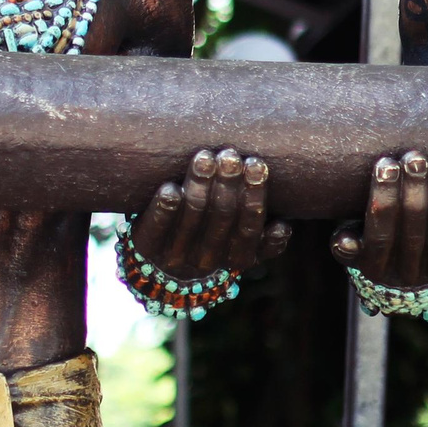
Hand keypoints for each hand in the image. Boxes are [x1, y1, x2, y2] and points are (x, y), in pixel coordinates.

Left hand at [131, 148, 293, 279]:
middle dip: (227, 184)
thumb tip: (283, 226)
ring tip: (205, 156)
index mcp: (234, 260)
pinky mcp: (145, 247)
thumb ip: (260, 238)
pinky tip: (171, 187)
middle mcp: (205, 261)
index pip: (249, 230)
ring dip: (199, 186)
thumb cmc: (210, 241)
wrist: (158, 271)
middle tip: (231, 154)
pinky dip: (165, 208)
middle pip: (220, 219)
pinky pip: (156, 227)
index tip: (256, 163)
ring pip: (190, 218)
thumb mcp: (237, 246)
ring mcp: (174, 255)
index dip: (254, 197)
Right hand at [331, 150, 427, 289]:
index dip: (383, 198)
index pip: (379, 235)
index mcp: (374, 268)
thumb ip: (345, 239)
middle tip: (415, 158)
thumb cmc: (371, 233)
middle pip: (413, 234)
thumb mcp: (352, 237)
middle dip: (415, 192)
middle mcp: (407, 274)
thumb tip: (346, 242)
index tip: (386, 164)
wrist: (404, 266)